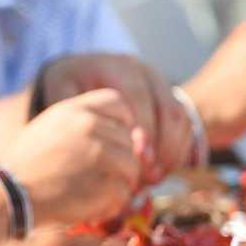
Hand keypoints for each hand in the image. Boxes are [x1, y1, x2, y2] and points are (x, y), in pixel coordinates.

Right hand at [3, 89, 141, 225]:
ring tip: (94, 192)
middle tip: (97, 177)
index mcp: (75, 109)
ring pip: (132, 167)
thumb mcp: (50, 127)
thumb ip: (83, 123)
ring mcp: (101, 155)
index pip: (118, 103)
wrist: (9, 194)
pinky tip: (91, 207)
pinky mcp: (106, 184)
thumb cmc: (26, 164)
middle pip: (128, 140)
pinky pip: (124, 193)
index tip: (112, 141)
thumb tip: (129, 133)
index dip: (122, 122)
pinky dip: (111, 204)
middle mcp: (90, 126)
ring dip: (119, 183)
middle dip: (119, 160)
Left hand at [37, 51, 193, 178]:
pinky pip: (185, 126)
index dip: (143, 129)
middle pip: (166, 109)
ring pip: (180, 118)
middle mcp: (144, 72)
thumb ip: (68, 108)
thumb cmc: (68, 86)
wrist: (82, 72)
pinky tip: (164, 172)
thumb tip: (85, 137)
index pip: (138, 97)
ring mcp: (160, 85)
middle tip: (150, 176)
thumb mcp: (60, 90)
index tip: (139, 158)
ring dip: (172, 151)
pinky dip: (178, 150)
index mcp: (117, 67)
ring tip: (156, 178)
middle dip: (162, 146)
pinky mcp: (169, 99)